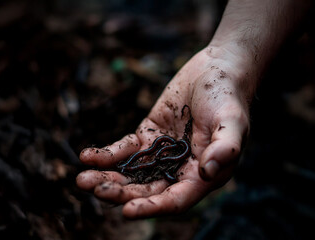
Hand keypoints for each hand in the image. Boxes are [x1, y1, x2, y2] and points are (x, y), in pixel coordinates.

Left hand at [76, 46, 250, 218]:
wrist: (216, 70)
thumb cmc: (229, 98)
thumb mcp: (232, 122)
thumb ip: (226, 147)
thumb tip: (208, 172)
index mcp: (202, 175)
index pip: (175, 200)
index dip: (152, 207)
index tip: (127, 211)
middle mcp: (179, 170)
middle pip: (147, 189)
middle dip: (121, 192)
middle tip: (95, 190)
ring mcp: (161, 153)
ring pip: (132, 172)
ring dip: (108, 178)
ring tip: (82, 179)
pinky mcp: (148, 135)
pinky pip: (126, 149)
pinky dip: (107, 155)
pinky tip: (86, 156)